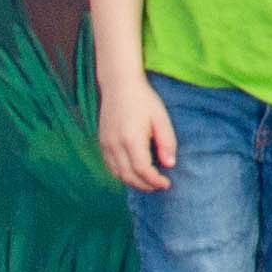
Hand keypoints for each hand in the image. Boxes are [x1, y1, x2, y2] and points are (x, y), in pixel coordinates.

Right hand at [95, 76, 176, 195]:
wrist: (119, 85)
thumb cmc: (144, 100)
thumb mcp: (161, 118)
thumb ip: (166, 143)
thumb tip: (169, 165)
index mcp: (131, 139)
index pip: (143, 170)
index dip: (155, 181)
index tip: (167, 183)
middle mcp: (115, 144)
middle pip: (128, 176)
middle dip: (145, 185)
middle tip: (159, 186)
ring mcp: (105, 144)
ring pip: (117, 174)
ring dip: (133, 182)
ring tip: (149, 182)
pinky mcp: (101, 142)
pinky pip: (110, 166)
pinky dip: (121, 174)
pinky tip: (134, 173)